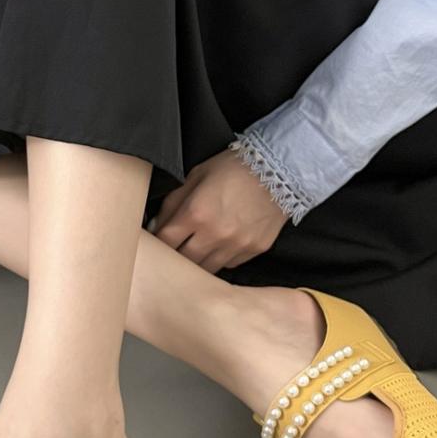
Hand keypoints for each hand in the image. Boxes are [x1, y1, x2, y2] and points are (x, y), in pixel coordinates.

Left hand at [151, 149, 287, 272]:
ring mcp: (236, 246)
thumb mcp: (196, 176)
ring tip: (196, 249)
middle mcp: (215, 234)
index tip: (156, 242)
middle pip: (183, 261)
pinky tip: (220, 245)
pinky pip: (228, 265)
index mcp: (196, 213)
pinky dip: (220, 258)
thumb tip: (156, 226)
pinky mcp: (253, 251)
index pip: (165, 241)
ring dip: (197, 261)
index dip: (156, 242)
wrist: (280, 169)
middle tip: (174, 248)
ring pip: (206, 269)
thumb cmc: (234, 168)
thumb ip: (172, 203)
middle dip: (174, 255)